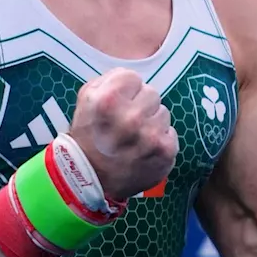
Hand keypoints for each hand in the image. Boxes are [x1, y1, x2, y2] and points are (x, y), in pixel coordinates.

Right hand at [67, 68, 178, 199]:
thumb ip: (108, 80)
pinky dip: (160, 140)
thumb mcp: (86, 99)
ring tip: (135, 137)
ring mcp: (151, 135)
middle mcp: (131, 116)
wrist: (89, 179)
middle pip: (151, 93)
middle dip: (140, 105)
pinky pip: (171, 133)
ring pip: (163, 113)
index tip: (118, 103)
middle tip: (127, 122)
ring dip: (151, 122)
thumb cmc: (87, 136)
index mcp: (109, 100)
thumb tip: (132, 78)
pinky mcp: (165, 151)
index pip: (133, 77)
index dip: (125, 90)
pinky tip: (145, 149)